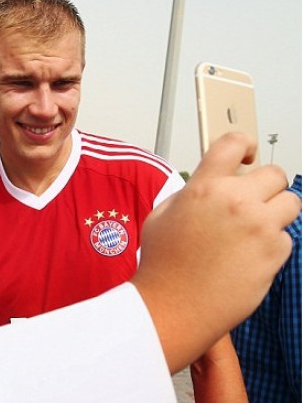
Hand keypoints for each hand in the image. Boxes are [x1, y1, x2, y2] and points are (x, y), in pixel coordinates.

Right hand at [132, 132, 299, 372]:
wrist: (173, 306)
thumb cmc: (163, 265)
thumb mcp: (160, 217)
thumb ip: (188, 193)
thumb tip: (210, 184)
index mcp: (203, 187)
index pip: (233, 143)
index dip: (244, 144)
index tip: (247, 155)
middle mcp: (234, 201)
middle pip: (274, 174)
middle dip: (264, 186)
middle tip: (251, 202)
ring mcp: (258, 227)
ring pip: (290, 203)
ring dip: (275, 212)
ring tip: (254, 229)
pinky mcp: (273, 253)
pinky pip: (286, 238)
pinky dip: (272, 245)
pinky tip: (247, 257)